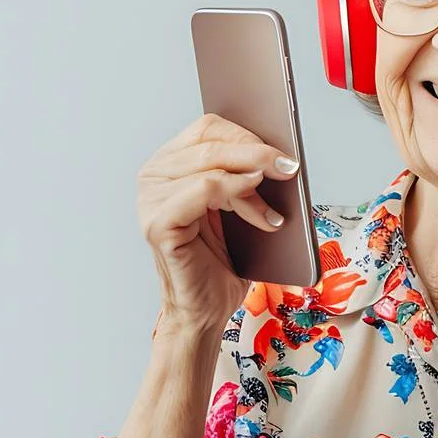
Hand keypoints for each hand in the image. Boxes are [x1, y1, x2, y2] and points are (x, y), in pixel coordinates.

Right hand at [137, 114, 301, 335]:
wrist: (205, 310)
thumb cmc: (220, 261)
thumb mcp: (236, 204)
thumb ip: (242, 172)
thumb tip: (276, 146)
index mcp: (168, 164)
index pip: (208, 128)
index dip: (248, 133)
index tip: (284, 148)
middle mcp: (152, 176)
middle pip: (210, 141)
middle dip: (256, 153)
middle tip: (288, 167)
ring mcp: (149, 199)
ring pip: (210, 165)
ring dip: (251, 184)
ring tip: (274, 212)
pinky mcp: (157, 223)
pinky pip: (204, 190)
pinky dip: (237, 194)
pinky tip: (260, 213)